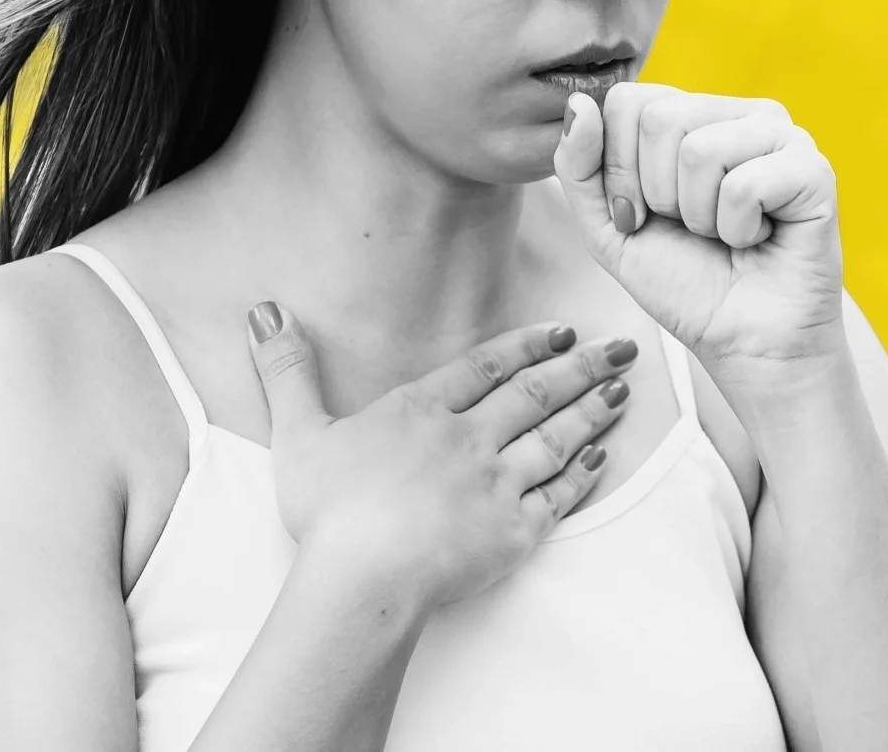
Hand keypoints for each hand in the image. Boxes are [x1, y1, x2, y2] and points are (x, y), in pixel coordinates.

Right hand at [243, 303, 640, 612]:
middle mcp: (469, 440)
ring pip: (555, 438)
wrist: (364, 575)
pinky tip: (602, 458)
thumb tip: (265, 312)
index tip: (561, 330)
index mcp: (422, 411)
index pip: (484, 367)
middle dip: (581, 367)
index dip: (525, 347)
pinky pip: (558, 497)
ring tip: (622, 391)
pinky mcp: (514, 532)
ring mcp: (497, 485)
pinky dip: (583, 475)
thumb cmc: (327, 511)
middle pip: (534, 395)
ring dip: (592, 412)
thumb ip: (287, 370)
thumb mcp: (298, 431)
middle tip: (622, 348)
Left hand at [552, 83, 847, 382]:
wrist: (746, 344)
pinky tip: (758, 239)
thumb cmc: (685, 282)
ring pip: (700, 150)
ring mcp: (783, 136)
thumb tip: (580, 103)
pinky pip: (745, 185)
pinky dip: (738, 229)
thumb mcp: (607, 227)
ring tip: (726, 234)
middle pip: (661, 118)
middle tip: (692, 229)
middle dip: (658, 194)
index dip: (620, 170)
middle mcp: (740, 113)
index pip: (628, 101)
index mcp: (694, 113)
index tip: (643, 215)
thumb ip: (579, 166)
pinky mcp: (814, 170)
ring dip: (699, 216)